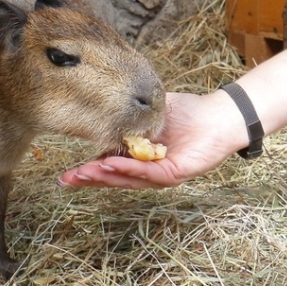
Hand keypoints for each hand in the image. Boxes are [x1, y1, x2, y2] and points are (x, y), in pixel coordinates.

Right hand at [57, 91, 251, 188]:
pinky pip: (149, 172)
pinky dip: (129, 169)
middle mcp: (149, 170)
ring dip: (105, 175)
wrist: (220, 114)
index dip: (89, 171)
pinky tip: (112, 164)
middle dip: (90, 179)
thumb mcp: (151, 111)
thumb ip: (129, 114)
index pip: (111, 165)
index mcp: (141, 157)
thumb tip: (103, 105)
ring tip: (84, 172)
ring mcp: (162, 174)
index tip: (66, 174)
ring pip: (129, 179)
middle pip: (115, 178)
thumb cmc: (189, 112)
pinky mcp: (175, 173)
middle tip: (67, 180)